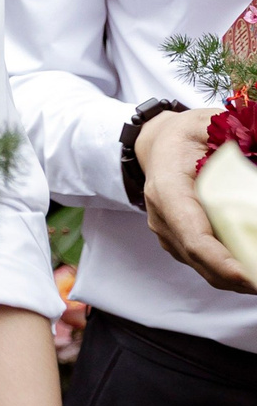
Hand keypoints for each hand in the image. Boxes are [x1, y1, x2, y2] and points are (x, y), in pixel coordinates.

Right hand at [139, 106, 249, 292]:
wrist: (158, 143)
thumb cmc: (187, 134)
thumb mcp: (211, 126)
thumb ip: (243, 138)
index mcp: (168, 191)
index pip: (194, 237)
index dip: (222, 262)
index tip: (250, 278)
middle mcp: (163, 219)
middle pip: (203, 262)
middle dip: (241, 279)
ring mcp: (169, 234)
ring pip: (206, 268)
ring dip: (241, 277)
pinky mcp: (180, 241)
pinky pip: (207, 263)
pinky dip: (234, 269)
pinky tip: (254, 265)